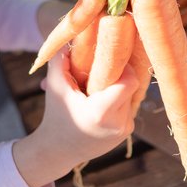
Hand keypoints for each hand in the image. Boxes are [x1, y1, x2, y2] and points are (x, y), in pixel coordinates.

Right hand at [12, 50, 137, 186]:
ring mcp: (125, 131)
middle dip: (118, 76)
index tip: (109, 62)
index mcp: (102, 112)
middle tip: (103, 71)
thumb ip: (61, 59)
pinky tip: (100, 102)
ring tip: (97, 90)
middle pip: (131, 86)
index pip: (129, 81)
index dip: (122, 67)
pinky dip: (117, 101)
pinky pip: (128, 107)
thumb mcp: (55, 86)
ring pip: (131, 96)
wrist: (59, 151)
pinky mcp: (127, 134)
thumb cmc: (56, 116)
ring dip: (117, 89)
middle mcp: (119, 124)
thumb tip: (74, 35)